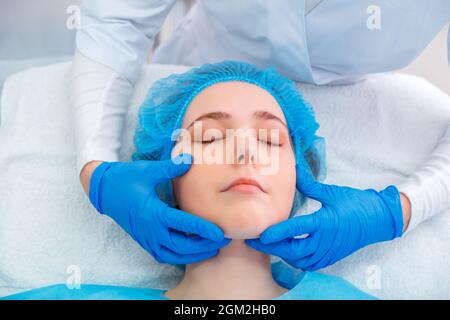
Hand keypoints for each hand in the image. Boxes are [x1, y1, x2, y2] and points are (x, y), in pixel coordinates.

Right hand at [88, 153, 230, 263]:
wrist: (104, 190)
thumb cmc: (126, 178)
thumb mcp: (147, 170)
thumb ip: (170, 167)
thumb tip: (190, 158)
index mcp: (153, 213)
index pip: (183, 225)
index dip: (203, 229)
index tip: (220, 232)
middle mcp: (151, 230)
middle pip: (182, 246)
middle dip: (205, 245)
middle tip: (224, 240)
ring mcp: (147, 239)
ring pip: (175, 254)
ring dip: (194, 253)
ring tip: (213, 247)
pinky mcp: (145, 241)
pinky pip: (165, 255)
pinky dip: (180, 255)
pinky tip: (193, 250)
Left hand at [245, 168, 403, 270]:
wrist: (380, 219)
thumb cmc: (357, 204)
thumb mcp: (332, 192)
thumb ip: (310, 186)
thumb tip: (294, 173)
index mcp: (325, 222)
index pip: (295, 229)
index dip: (277, 232)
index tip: (261, 233)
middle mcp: (326, 241)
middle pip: (292, 249)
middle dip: (271, 246)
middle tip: (254, 240)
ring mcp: (329, 251)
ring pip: (299, 259)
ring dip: (281, 253)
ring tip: (267, 244)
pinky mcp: (331, 257)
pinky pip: (308, 263)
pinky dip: (294, 259)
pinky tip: (286, 251)